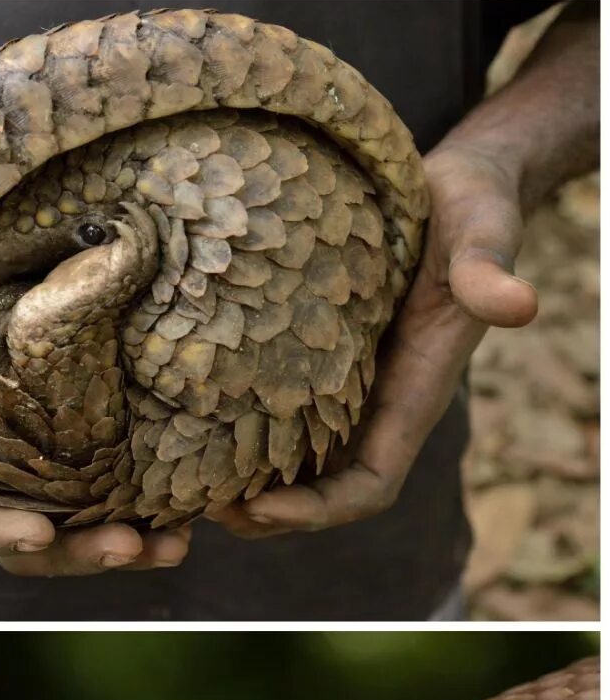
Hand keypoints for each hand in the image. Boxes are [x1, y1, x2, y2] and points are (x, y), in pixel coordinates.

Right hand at [0, 295, 190, 574]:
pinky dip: (147, 502)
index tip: (41, 533)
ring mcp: (33, 468)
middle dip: (80, 552)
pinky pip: (111, 486)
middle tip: (134, 548)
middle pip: (32, 539)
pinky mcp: (74, 444)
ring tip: (179, 544)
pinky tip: (194, 508)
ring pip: (80, 525)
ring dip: (129, 542)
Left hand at [212, 142, 537, 538]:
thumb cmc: (471, 210)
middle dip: (265, 514)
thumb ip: (490, 270)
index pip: (369, 486)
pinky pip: (273, 418)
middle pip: (320, 493)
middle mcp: (374, 406)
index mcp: (413, 396)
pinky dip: (234, 436)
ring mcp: (342, 389)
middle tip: (198, 507)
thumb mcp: (483, 230)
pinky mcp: (314, 361)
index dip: (318, 509)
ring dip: (241, 485)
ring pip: (291, 466)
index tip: (260, 505)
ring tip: (180, 484)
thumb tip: (520, 306)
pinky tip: (183, 427)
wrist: (452, 186)